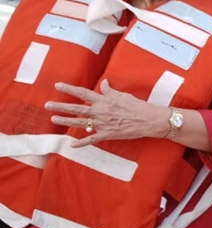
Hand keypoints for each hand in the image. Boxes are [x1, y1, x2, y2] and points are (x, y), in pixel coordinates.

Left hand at [45, 79, 166, 147]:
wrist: (148, 119)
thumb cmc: (137, 106)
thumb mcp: (123, 95)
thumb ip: (109, 91)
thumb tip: (103, 83)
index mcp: (104, 100)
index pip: (83, 93)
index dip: (69, 89)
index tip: (57, 85)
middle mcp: (100, 111)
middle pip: (77, 108)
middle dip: (61, 106)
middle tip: (47, 105)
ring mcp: (102, 124)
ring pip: (80, 122)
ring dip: (66, 121)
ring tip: (54, 119)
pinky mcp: (107, 134)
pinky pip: (92, 139)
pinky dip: (81, 143)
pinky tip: (71, 144)